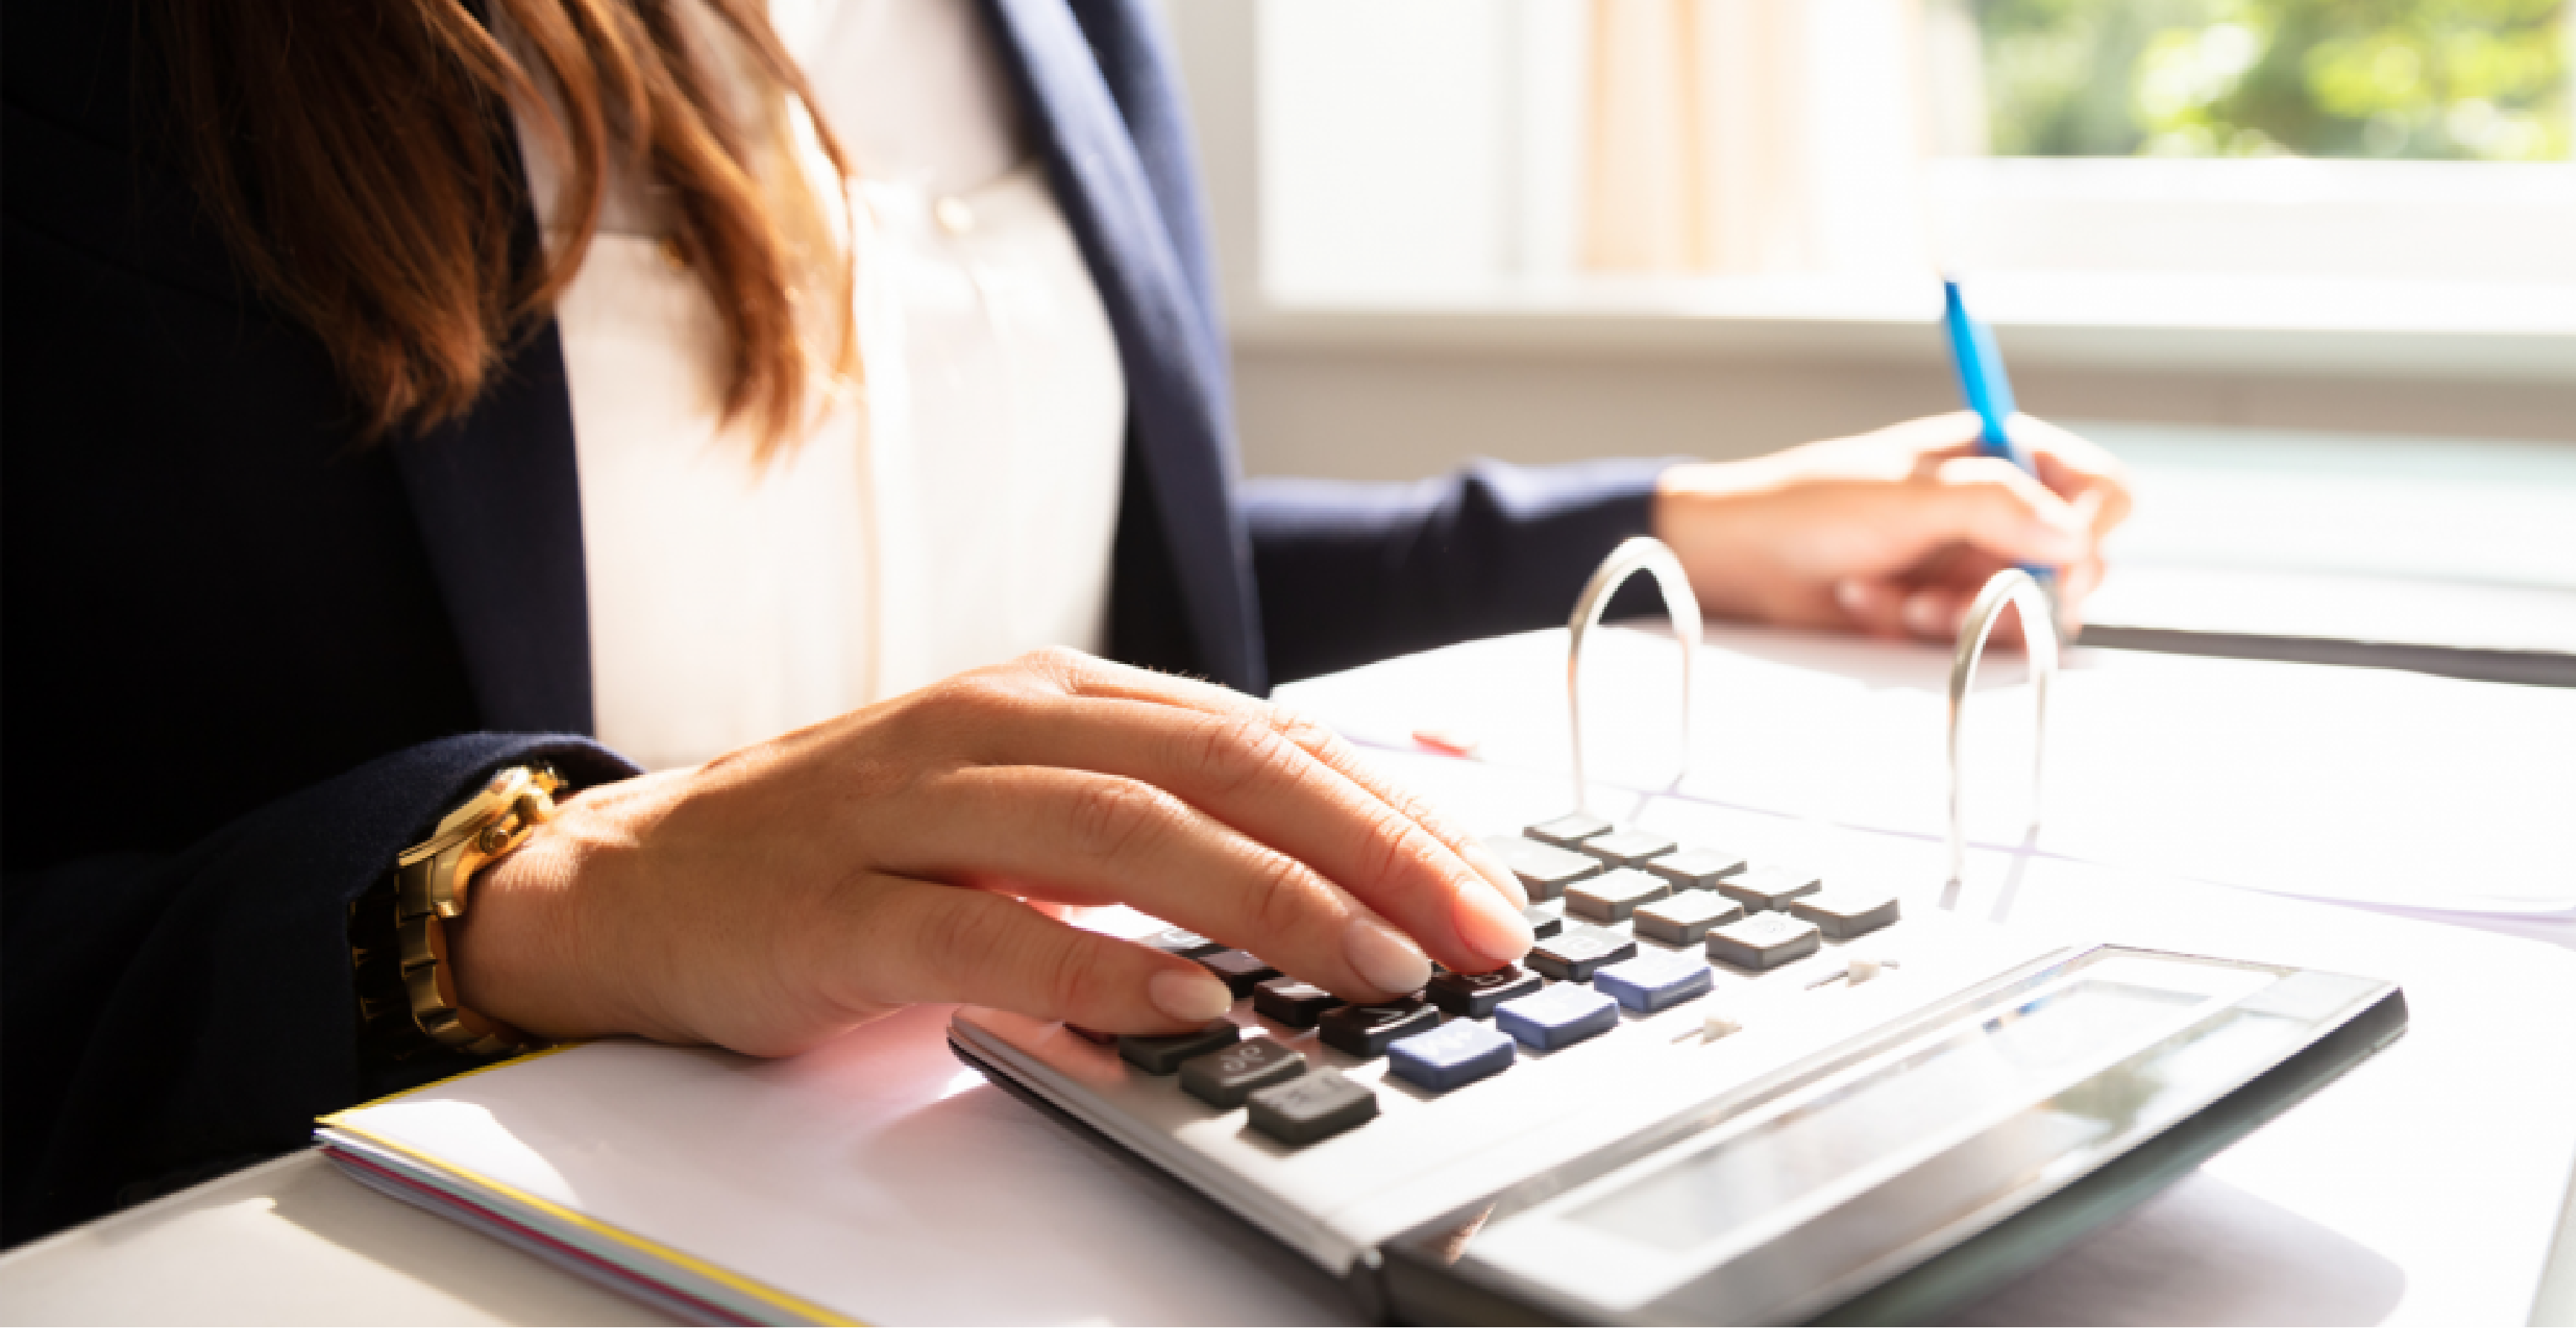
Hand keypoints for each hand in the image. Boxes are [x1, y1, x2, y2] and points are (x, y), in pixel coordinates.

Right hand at [448, 649, 1534, 1055]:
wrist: (640, 879)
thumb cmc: (857, 846)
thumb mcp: (1029, 804)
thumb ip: (1169, 815)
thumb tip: (1357, 845)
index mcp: (1054, 695)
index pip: (1259, 736)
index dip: (1389, 809)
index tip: (1492, 888)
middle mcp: (994, 727)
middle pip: (1215, 766)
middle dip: (1367, 846)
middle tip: (1476, 931)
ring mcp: (910, 811)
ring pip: (1118, 830)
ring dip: (1264, 898)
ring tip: (1373, 963)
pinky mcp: (838, 909)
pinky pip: (983, 936)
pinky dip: (1094, 966)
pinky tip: (1185, 1002)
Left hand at [1652, 413, 2131, 639]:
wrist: (1740, 558)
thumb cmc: (1810, 505)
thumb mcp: (1906, 496)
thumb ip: (1992, 507)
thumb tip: (2071, 537)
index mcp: (2003, 453)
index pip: (2101, 490)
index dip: (2089, 528)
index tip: (2053, 556)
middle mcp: (2002, 508)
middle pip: (2077, 565)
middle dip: (2013, 586)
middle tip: (1952, 592)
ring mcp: (1977, 562)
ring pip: (2030, 611)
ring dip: (1963, 613)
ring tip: (1897, 598)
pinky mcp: (1950, 609)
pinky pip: (1980, 639)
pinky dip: (1931, 631)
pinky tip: (1876, 606)